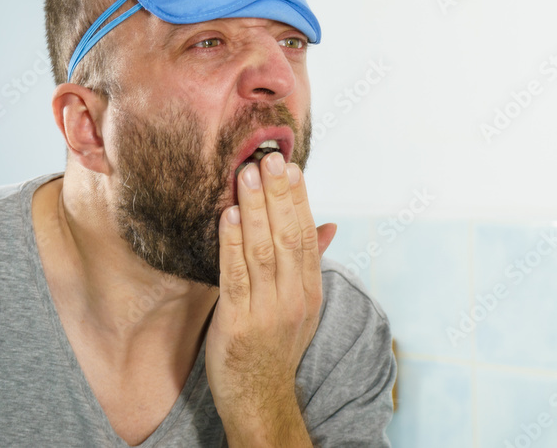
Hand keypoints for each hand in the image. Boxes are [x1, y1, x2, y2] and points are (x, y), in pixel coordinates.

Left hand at [205, 153, 335, 446]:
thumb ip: (309, 262)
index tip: (290, 166)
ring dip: (254, 208)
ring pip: (263, 249)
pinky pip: (236, 275)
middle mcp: (294, 298)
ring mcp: (268, 311)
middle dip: (278, 194)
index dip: (298, 199)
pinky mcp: (239, 324)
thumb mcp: (301, 304)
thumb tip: (328, 224)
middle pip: (288, 236)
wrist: (260, 398)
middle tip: (269, 158)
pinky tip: (228, 216)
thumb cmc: (275, 345)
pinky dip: (232, 243)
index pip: (306, 234)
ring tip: (245, 175)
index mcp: (310, 289)